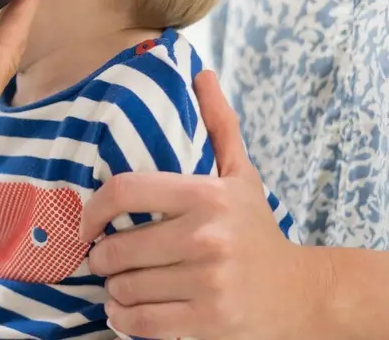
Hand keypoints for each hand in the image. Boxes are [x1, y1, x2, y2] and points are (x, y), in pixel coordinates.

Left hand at [79, 71, 324, 339]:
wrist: (302, 295)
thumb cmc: (258, 232)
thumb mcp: (241, 176)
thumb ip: (218, 125)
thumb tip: (200, 73)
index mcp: (207, 196)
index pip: (124, 191)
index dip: (92, 209)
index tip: (86, 223)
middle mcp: (206, 238)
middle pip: (116, 249)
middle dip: (102, 257)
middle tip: (106, 258)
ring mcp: (207, 284)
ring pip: (124, 289)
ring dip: (113, 290)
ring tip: (121, 283)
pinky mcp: (208, 323)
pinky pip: (141, 324)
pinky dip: (123, 319)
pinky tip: (126, 310)